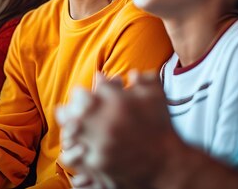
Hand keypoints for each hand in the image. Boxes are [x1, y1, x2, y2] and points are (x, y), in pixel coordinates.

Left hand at [57, 72, 179, 188]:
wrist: (168, 165)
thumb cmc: (162, 128)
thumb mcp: (156, 97)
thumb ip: (144, 79)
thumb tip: (130, 73)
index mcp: (116, 102)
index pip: (83, 92)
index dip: (80, 94)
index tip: (81, 97)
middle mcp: (105, 121)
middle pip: (72, 110)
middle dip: (70, 110)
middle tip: (70, 111)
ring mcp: (100, 144)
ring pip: (70, 133)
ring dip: (69, 130)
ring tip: (71, 130)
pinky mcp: (98, 165)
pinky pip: (74, 156)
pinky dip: (73, 151)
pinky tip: (77, 148)